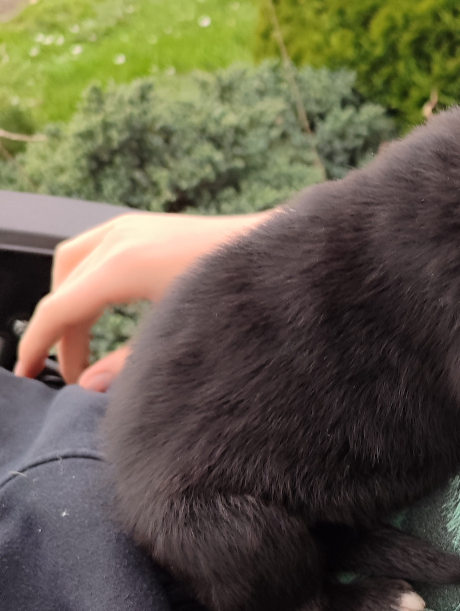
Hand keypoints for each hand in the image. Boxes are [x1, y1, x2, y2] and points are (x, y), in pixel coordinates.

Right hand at [14, 210, 274, 389]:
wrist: (281, 256)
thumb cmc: (243, 297)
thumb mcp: (181, 337)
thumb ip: (130, 364)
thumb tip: (87, 386)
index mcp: (123, 264)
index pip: (57, 308)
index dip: (37, 346)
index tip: (28, 374)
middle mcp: (121, 237)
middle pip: (60, 283)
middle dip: (57, 328)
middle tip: (67, 368)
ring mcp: (133, 225)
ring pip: (73, 263)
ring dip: (71, 302)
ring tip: (84, 346)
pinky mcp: (148, 224)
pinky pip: (97, 252)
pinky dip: (88, 282)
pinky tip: (105, 314)